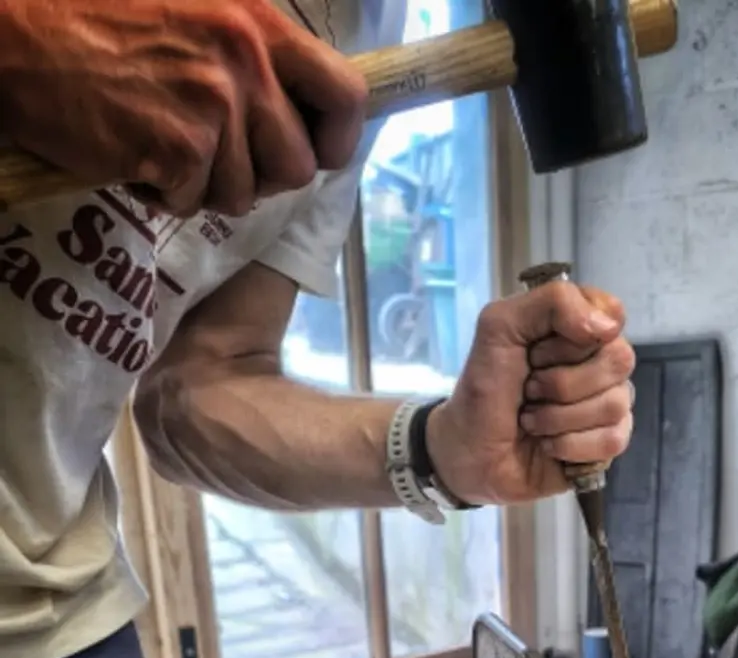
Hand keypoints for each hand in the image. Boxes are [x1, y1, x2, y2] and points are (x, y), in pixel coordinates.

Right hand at [0, 0, 366, 216]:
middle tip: (217, 158)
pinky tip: (135, 155)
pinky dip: (164, 193)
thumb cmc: (98, 21)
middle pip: (297, 165)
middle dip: (261, 176)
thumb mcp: (197, 13)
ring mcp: (213, 108)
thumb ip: (254, 57)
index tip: (318, 153)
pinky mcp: (178, 149)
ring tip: (164, 146)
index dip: (337, 138)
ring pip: (246, 193)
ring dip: (206, 186)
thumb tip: (299, 112)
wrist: (15, 39)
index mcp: (261, 24)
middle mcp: (247, 63)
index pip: (347, 94)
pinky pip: (195, 202)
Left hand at [426, 281, 635, 506]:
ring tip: (531, 420)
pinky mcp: (608, 444)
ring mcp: (607, 403)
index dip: (575, 335)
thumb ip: (552, 302)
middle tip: (529, 390)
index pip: (612, 314)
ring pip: (615, 403)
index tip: (537, 350)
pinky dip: (569, 445)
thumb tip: (608, 326)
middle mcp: (598, 363)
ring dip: (559, 417)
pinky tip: (547, 444)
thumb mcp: (499, 328)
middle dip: (562, 381)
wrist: (468, 455)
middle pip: (619, 359)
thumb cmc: (482, 391)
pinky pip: (613, 440)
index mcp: (576, 328)